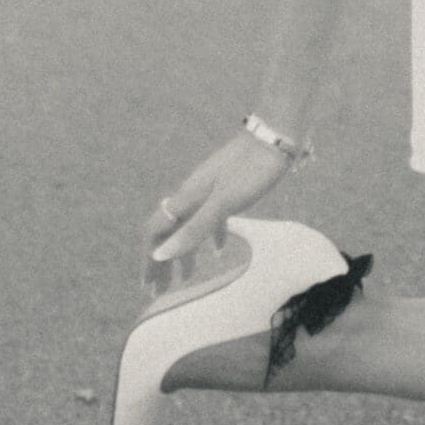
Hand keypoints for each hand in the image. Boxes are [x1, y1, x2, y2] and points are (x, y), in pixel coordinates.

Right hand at [141, 128, 291, 287]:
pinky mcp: (228, 186)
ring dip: (184, 252)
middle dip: (162, 262)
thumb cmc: (252, 169)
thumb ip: (194, 229)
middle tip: (161, 291)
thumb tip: (160, 254)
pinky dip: (211, 236)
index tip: (148, 286)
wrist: (277, 134)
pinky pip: (211, 216)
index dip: (148, 258)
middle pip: (169, 231)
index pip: (155, 231)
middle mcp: (193, 192)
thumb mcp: (224, 203)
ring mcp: (210, 188)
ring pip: (189, 225)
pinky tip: (220, 251)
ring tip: (186, 279)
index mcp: (188, 197)